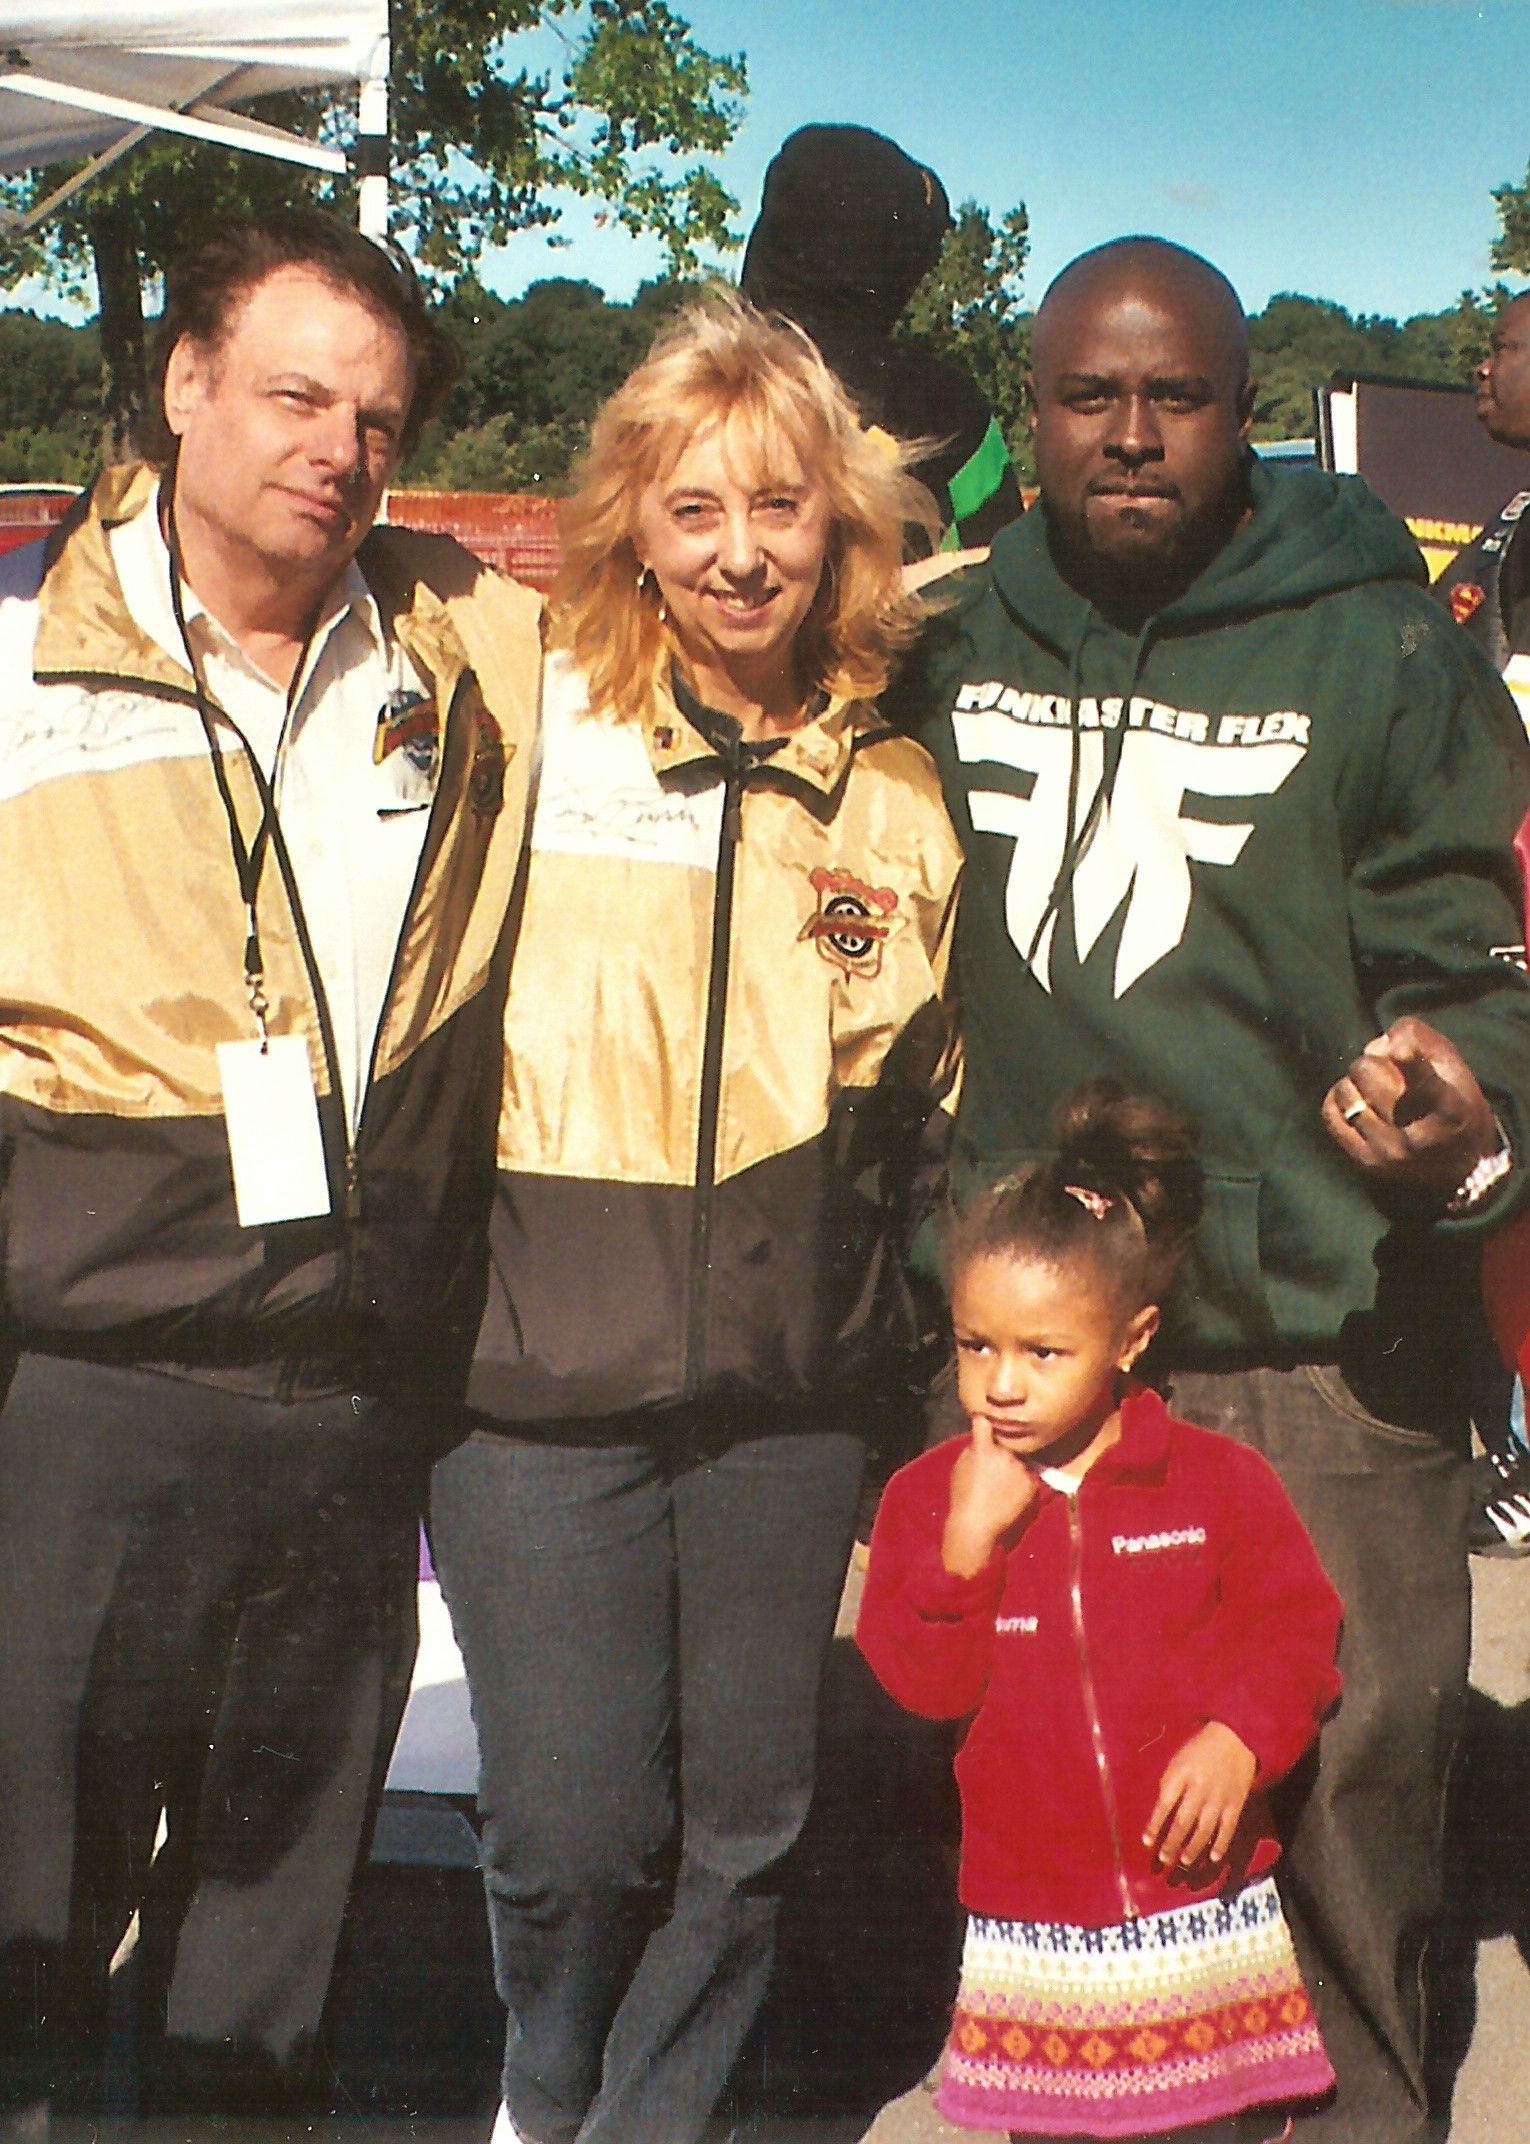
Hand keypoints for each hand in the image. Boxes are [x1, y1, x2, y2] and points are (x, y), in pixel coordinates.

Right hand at [941, 1416, 1039, 1577]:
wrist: (977, 1527)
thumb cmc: (963, 1498)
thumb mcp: (960, 1468)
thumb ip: (974, 1448)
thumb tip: (982, 1436)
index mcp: (983, 1449)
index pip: (985, 1421)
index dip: (986, 1419)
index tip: (988, 1418)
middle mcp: (1005, 1455)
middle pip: (1006, 1443)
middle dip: (1002, 1450)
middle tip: (994, 1469)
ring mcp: (1021, 1469)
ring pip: (1019, 1460)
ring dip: (1013, 1467)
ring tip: (1001, 1487)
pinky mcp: (1033, 1484)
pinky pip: (1028, 1476)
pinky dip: (1022, 1483)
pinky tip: (1010, 1496)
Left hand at [1144, 1721, 1256, 1871]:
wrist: (1235, 1737)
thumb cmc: (1200, 1749)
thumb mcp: (1179, 1760)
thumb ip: (1170, 1784)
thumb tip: (1162, 1811)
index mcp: (1181, 1774)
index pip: (1164, 1804)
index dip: (1155, 1825)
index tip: (1147, 1842)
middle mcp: (1199, 1788)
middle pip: (1183, 1821)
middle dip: (1172, 1842)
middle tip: (1164, 1860)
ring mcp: (1219, 1797)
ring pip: (1204, 1829)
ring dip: (1193, 1848)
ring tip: (1183, 1861)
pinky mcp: (1236, 1803)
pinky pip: (1228, 1828)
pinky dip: (1221, 1844)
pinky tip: (1213, 1857)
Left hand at [1322, 1016, 1500, 1199]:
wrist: (1461, 1165)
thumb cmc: (1454, 1101)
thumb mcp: (1452, 1064)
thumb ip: (1418, 1039)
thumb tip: (1377, 1046)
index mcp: (1450, 1109)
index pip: (1427, 1083)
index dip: (1411, 1062)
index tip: (1401, 1051)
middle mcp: (1419, 1138)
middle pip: (1370, 1072)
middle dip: (1373, 1061)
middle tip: (1387, 1071)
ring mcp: (1390, 1153)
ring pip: (1346, 1091)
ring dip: (1355, 1082)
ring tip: (1375, 1090)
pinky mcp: (1367, 1162)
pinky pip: (1331, 1113)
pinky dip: (1340, 1100)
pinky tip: (1359, 1102)